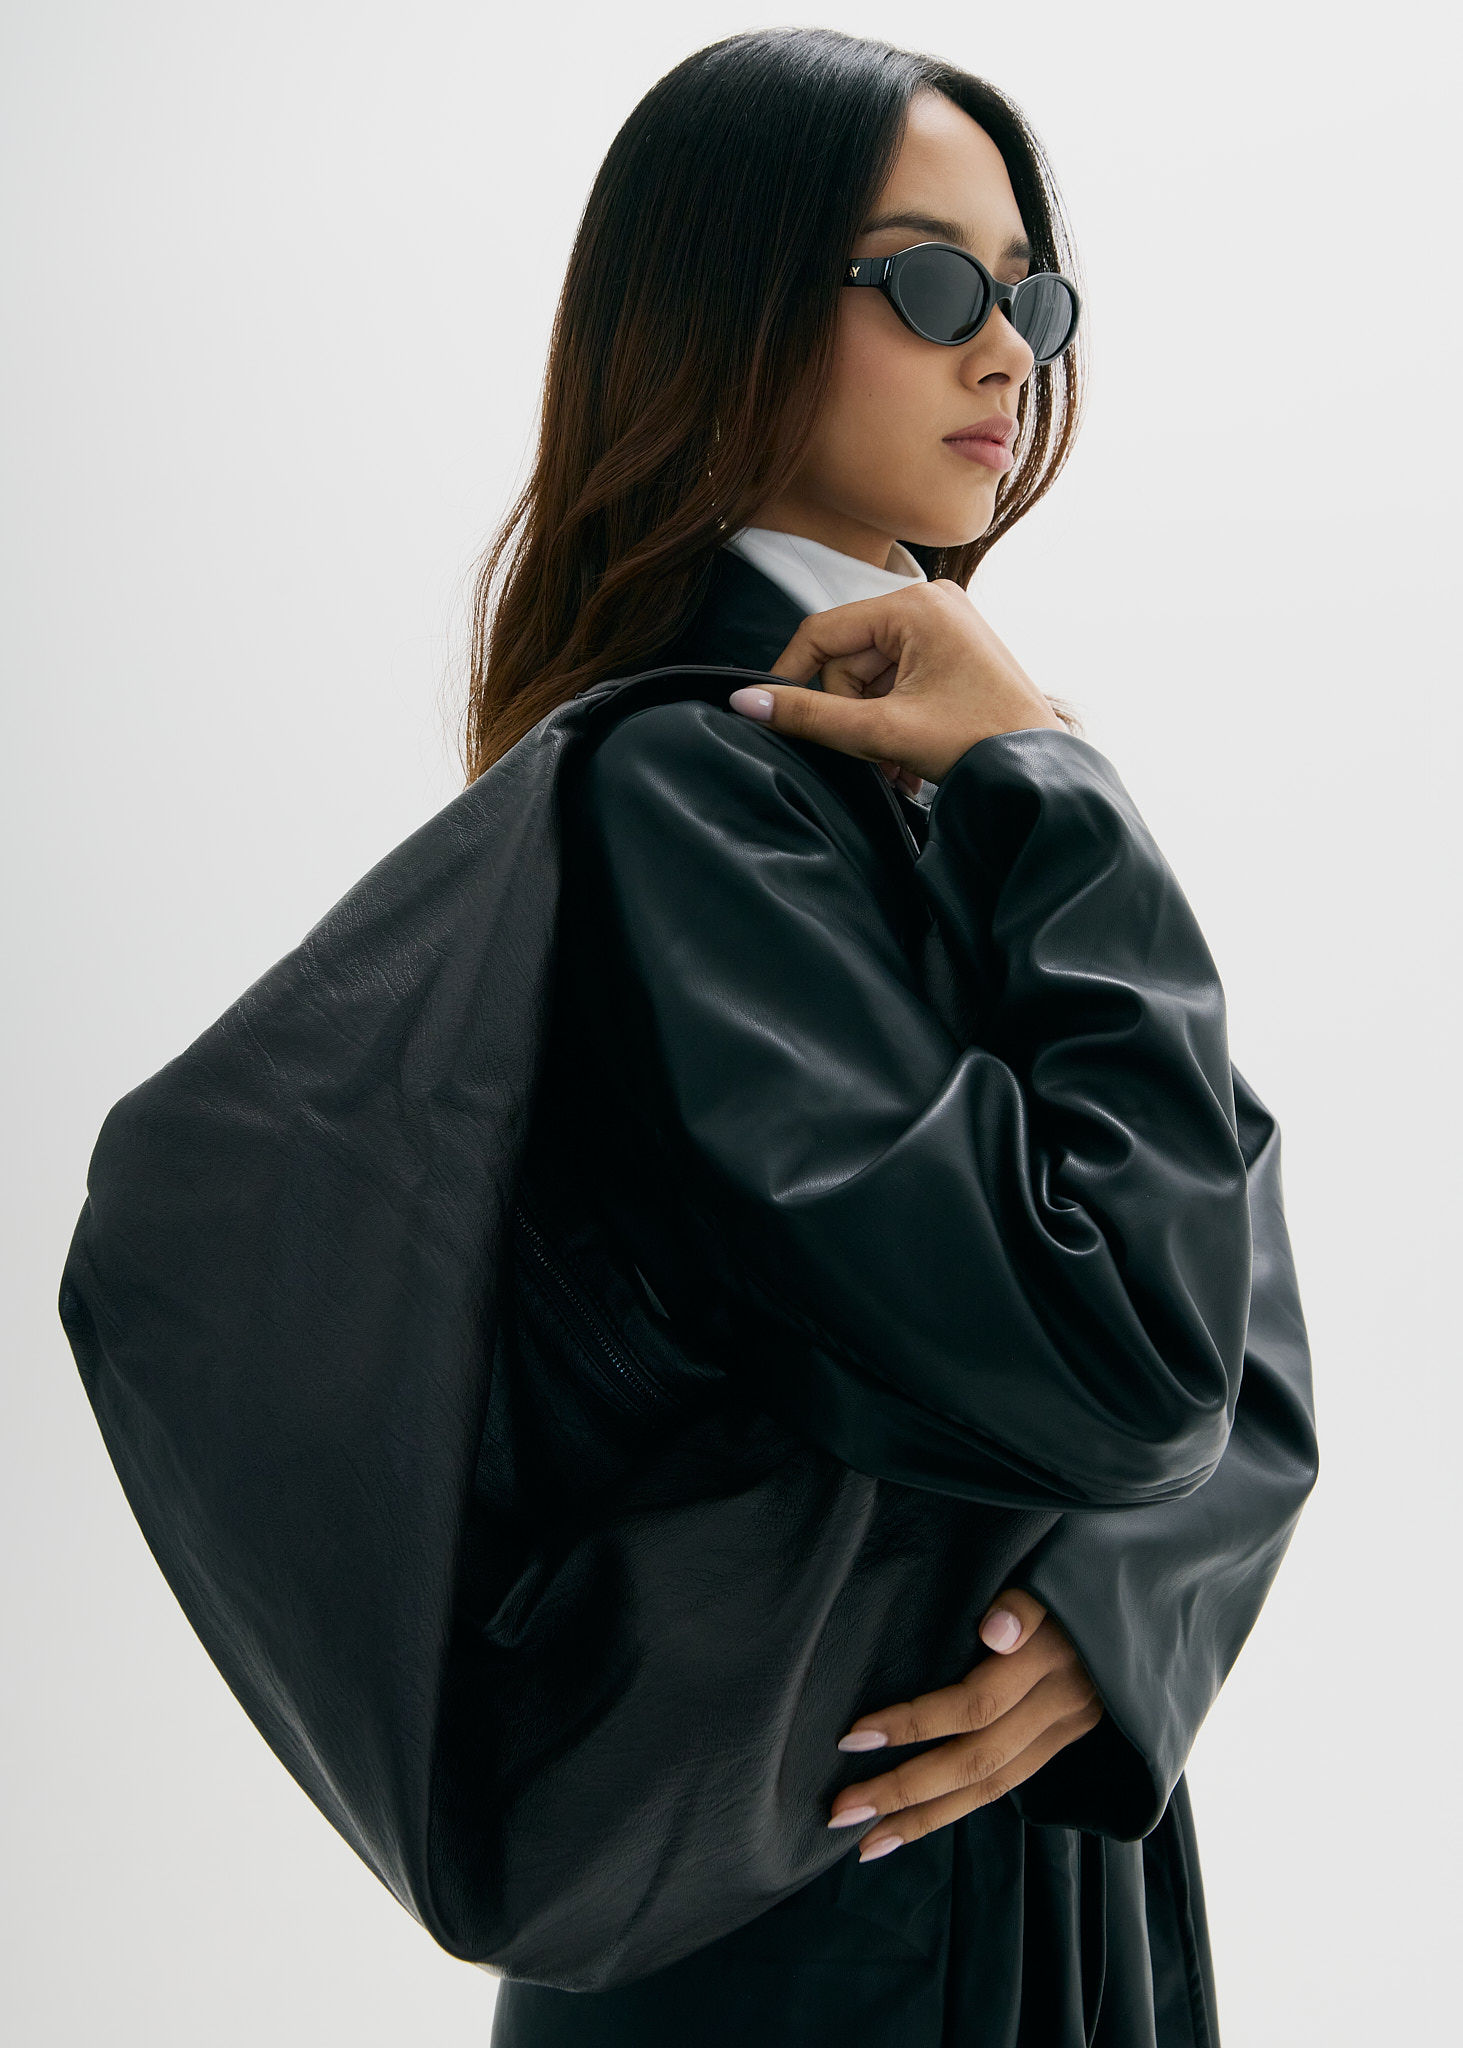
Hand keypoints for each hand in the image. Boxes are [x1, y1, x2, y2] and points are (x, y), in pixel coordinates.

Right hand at [726, 579, 1065, 785]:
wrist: (1042, 773)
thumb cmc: (980, 744)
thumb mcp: (883, 731)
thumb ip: (811, 716)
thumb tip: (745, 702)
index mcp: (916, 605)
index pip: (823, 632)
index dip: (791, 676)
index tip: (774, 716)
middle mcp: (932, 602)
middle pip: (848, 657)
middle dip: (851, 712)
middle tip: (875, 755)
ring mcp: (945, 625)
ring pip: (870, 675)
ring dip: (872, 724)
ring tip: (896, 764)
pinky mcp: (953, 651)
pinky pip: (897, 679)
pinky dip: (893, 718)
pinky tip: (907, 755)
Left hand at [826, 1588, 1102, 1862]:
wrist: (1145, 1592)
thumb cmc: (1080, 1569)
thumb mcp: (1057, 1570)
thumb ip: (1025, 1602)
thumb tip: (994, 1630)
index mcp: (1053, 1657)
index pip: (974, 1705)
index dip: (913, 1723)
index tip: (851, 1736)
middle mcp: (1062, 1703)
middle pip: (976, 1759)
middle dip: (906, 1789)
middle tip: (840, 1811)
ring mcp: (1067, 1728)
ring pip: (993, 1786)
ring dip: (926, 1817)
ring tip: (869, 1842)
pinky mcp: (1066, 1740)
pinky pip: (1008, 1784)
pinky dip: (957, 1808)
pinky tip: (915, 1824)